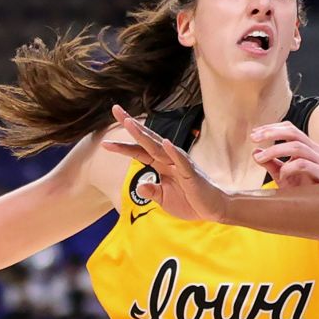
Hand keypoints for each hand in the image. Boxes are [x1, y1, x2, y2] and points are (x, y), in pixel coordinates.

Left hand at [102, 105, 229, 221]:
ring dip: (145, 135)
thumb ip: (151, 191)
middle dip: (131, 126)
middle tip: (116, 110)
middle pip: (147, 140)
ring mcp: (180, 164)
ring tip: (130, 123)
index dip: (123, 148)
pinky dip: (172, 152)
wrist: (214, 209)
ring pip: (159, 146)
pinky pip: (181, 161)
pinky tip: (164, 142)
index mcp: (161, 165)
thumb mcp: (164, 200)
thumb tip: (140, 185)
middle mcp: (169, 160)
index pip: (139, 152)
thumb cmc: (190, 201)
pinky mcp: (191, 174)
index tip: (105, 143)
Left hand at [250, 121, 318, 187]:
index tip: (254, 133)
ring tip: (260, 159)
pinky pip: (303, 164)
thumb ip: (270, 162)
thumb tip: (255, 151)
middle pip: (294, 133)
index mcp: (308, 147)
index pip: (290, 129)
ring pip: (297, 147)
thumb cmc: (299, 191)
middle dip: (272, 133)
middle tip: (254, 138)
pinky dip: (288, 168)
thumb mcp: (280, 174)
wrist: (312, 210)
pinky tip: (281, 176)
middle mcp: (317, 151)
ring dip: (274, 150)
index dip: (272, 128)